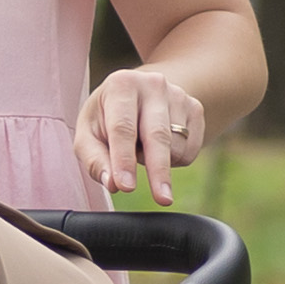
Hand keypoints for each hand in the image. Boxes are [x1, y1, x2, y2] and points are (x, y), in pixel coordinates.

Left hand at [74, 65, 207, 207]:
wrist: (137, 94)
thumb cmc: (107, 118)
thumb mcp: (88, 134)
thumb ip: (95, 160)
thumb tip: (112, 183)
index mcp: (121, 85)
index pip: (123, 129)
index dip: (123, 160)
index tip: (125, 186)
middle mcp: (153, 85)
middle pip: (157, 136)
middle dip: (158, 170)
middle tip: (162, 199)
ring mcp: (178, 95)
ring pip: (176, 145)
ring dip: (157, 162)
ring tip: (141, 148)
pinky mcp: (196, 108)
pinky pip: (191, 149)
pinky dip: (175, 160)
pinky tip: (160, 148)